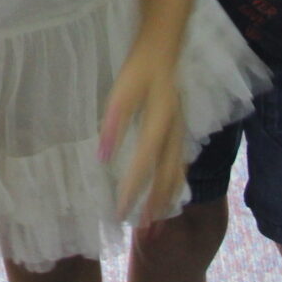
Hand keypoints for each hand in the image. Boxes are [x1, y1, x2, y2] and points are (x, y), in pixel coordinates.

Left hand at [100, 34, 190, 219]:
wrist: (165, 46)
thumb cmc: (140, 68)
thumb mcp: (121, 92)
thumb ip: (112, 123)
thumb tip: (101, 156)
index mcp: (160, 122)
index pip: (144, 164)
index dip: (133, 189)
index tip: (120, 213)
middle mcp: (175, 133)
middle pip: (167, 177)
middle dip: (155, 206)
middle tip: (145, 234)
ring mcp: (181, 133)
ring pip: (177, 174)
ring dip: (166, 201)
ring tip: (157, 224)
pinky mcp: (180, 131)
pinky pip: (180, 166)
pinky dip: (174, 186)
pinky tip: (169, 197)